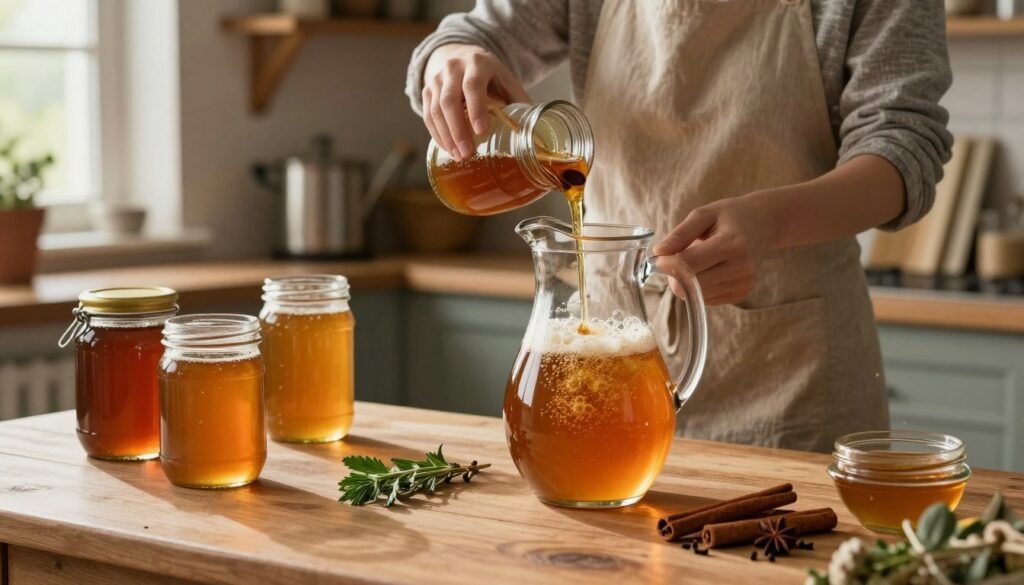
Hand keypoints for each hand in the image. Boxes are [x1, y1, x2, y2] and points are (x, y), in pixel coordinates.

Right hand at [422, 44, 529, 160]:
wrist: (458, 55)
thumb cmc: (488, 74)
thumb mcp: (505, 79)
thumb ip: (518, 100)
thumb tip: (536, 131)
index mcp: (477, 63)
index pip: (472, 86)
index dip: (476, 108)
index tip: (481, 131)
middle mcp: (453, 68)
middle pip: (449, 100)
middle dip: (458, 130)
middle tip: (467, 153)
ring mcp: (436, 80)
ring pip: (436, 110)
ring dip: (446, 136)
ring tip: (459, 156)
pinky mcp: (426, 91)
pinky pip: (428, 115)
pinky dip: (437, 134)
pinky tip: (448, 149)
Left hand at [652, 195, 777, 305]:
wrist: (764, 223)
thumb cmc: (730, 216)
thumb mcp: (703, 215)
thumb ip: (680, 234)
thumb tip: (659, 253)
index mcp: (732, 244)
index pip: (689, 264)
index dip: (668, 264)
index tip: (659, 258)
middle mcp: (742, 267)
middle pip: (692, 284)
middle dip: (676, 275)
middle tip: (675, 260)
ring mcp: (744, 283)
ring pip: (698, 295)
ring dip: (688, 282)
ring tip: (696, 262)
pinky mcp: (742, 293)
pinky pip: (708, 299)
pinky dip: (700, 288)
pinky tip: (708, 270)